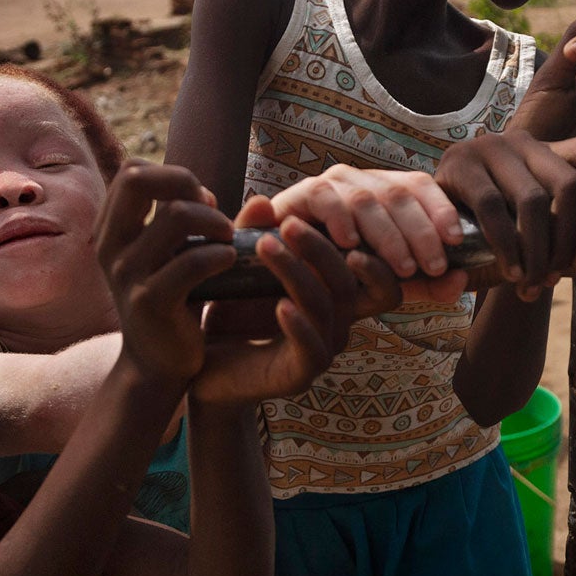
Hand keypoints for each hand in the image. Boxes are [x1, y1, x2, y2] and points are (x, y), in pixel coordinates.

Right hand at [94, 161, 236, 385]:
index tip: (198, 202)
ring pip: (177, 216)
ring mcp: (127, 274)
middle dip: (184, 182)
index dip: (172, 177)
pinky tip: (230, 261)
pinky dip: (221, 254)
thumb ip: (184, 221)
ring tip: (229, 242)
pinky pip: (194, 260)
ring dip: (216, 222)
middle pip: (137, 179)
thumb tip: (206, 191)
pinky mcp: (150, 302)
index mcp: (110, 230)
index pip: (132, 171)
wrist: (157, 365)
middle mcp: (110, 246)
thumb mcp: (171, 255)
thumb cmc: (171, 302)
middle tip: (213, 212)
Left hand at [194, 212, 358, 403]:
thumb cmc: (231, 317)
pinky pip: (310, 347)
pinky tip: (279, 306)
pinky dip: (298, 325)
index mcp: (331, 297)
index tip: (333, 218)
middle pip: (345, 281)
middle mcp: (335, 323)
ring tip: (265, 247)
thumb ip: (252, 238)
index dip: (362, 246)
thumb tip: (261, 201)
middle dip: (318, 248)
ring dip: (297, 273)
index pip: (370, 272)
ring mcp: (322, 349)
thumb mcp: (243, 272)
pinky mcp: (301, 375)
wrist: (205, 370)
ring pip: (324, 306)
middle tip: (287, 224)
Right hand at [262, 168, 468, 309]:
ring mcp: (331, 185)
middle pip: (399, 194)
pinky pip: (324, 197)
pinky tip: (350, 244)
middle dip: (421, 232)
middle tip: (433, 266)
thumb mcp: (389, 284)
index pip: (421, 187)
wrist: (284, 280)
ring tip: (402, 266)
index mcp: (387, 193)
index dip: (440, 209)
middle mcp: (362, 182)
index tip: (455, 241)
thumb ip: (425, 284)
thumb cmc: (341, 277)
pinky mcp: (299, 195)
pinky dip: (339, 219)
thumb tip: (461, 281)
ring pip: (367, 198)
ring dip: (388, 234)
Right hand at [435, 129, 575, 300]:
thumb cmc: (495, 247)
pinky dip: (506, 246)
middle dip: (566, 242)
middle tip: (552, 278)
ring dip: (535, 252)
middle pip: (571, 186)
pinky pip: (492, 207)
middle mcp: (527, 142)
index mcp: (553, 154)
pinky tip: (509, 271)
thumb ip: (575, 252)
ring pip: (533, 200)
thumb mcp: (540, 252)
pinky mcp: (460, 161)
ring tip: (530, 283)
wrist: (434, 242)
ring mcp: (492, 146)